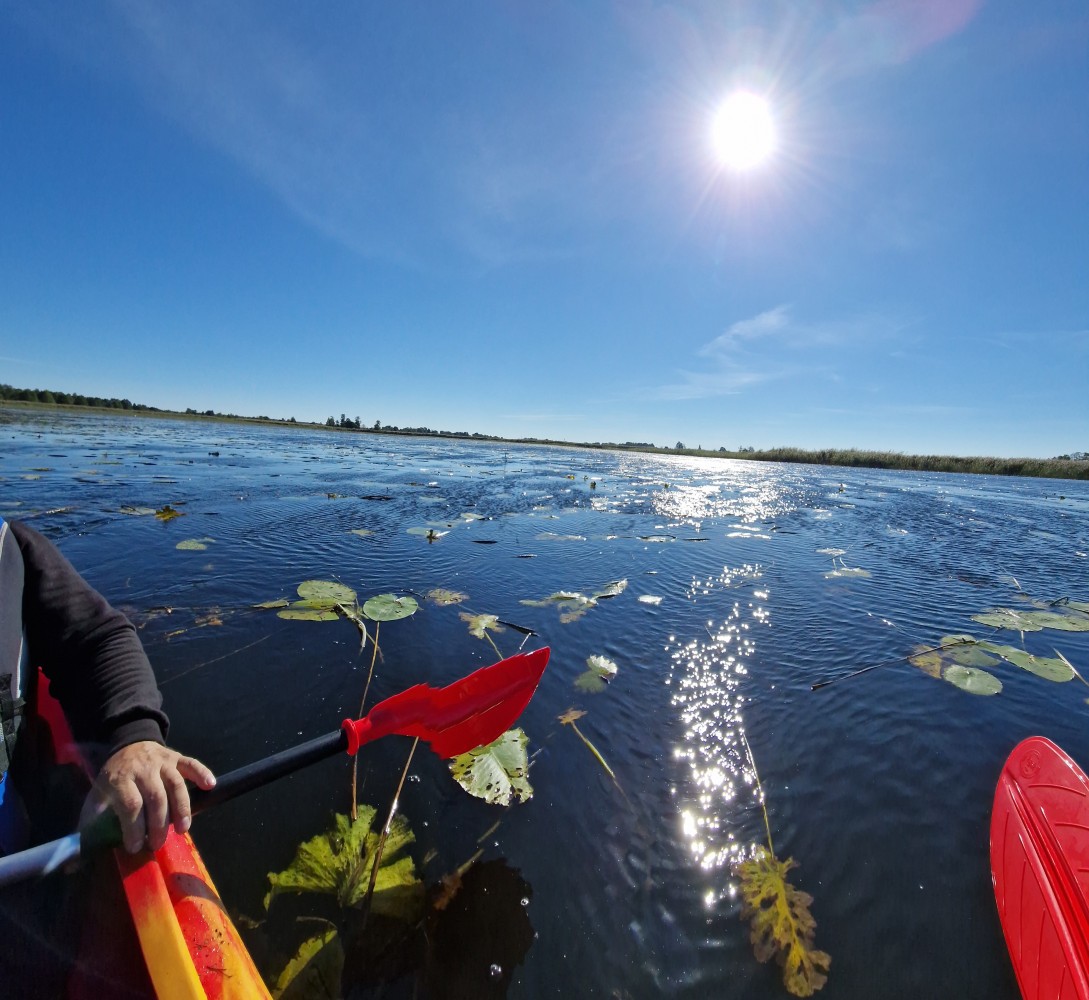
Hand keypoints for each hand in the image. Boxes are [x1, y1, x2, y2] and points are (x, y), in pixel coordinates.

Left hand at [81, 741, 215, 852]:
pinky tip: (210, 786)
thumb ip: (89, 827)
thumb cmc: (111, 780)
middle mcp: (142, 768)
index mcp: (120, 779)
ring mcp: (162, 761)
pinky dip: (202, 773)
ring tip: (183, 829)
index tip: (136, 846)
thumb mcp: (95, 799)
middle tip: (158, 844)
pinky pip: (191, 763)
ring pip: (176, 784)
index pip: (130, 804)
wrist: (126, 744)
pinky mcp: (176, 757)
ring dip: (182, 807)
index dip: (135, 827)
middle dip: (158, 824)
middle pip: (155, 797)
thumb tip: (75, 863)